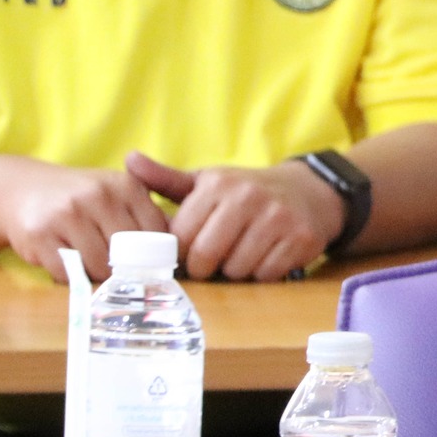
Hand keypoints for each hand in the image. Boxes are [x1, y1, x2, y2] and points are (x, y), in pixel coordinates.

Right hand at [0, 157, 169, 281]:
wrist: (21, 189)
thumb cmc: (80, 198)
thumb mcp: (117, 193)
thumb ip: (146, 215)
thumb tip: (179, 250)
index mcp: (125, 186)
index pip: (156, 234)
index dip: (155, 256)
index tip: (150, 266)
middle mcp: (96, 196)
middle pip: (129, 254)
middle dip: (125, 269)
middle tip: (117, 271)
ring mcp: (66, 214)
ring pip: (99, 267)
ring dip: (97, 275)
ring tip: (90, 263)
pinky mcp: (40, 234)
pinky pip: (69, 273)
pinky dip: (72, 276)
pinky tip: (67, 261)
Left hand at [125, 152, 345, 280]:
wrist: (307, 191)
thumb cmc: (244, 192)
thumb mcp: (206, 182)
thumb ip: (165, 178)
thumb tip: (129, 161)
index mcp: (218, 184)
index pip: (182, 236)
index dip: (183, 252)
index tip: (191, 251)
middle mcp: (248, 197)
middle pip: (207, 255)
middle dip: (206, 267)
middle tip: (214, 261)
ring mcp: (278, 218)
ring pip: (238, 269)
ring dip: (236, 271)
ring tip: (241, 255)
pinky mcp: (301, 238)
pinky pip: (268, 274)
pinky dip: (263, 273)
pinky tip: (265, 257)